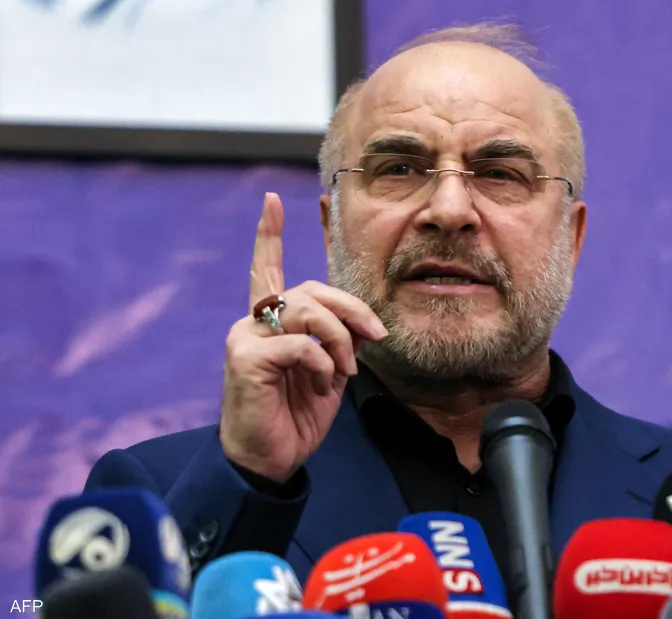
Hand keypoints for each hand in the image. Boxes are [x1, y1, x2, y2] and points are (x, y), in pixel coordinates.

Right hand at [219, 193, 387, 482]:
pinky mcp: (245, 359)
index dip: (267, 235)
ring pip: (306, 311)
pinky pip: (299, 343)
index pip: (266, 269)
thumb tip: (366, 324)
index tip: (271, 199)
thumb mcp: (328, 372)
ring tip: (345, 370)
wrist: (271, 461)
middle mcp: (252, 323)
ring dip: (340, 340)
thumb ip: (339, 340)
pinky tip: (324, 383)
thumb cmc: (296, 416)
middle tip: (376, 336)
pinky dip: (323, 362)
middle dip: (352, 309)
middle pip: (309, 290)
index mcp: (269, 323)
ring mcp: (244, 338)